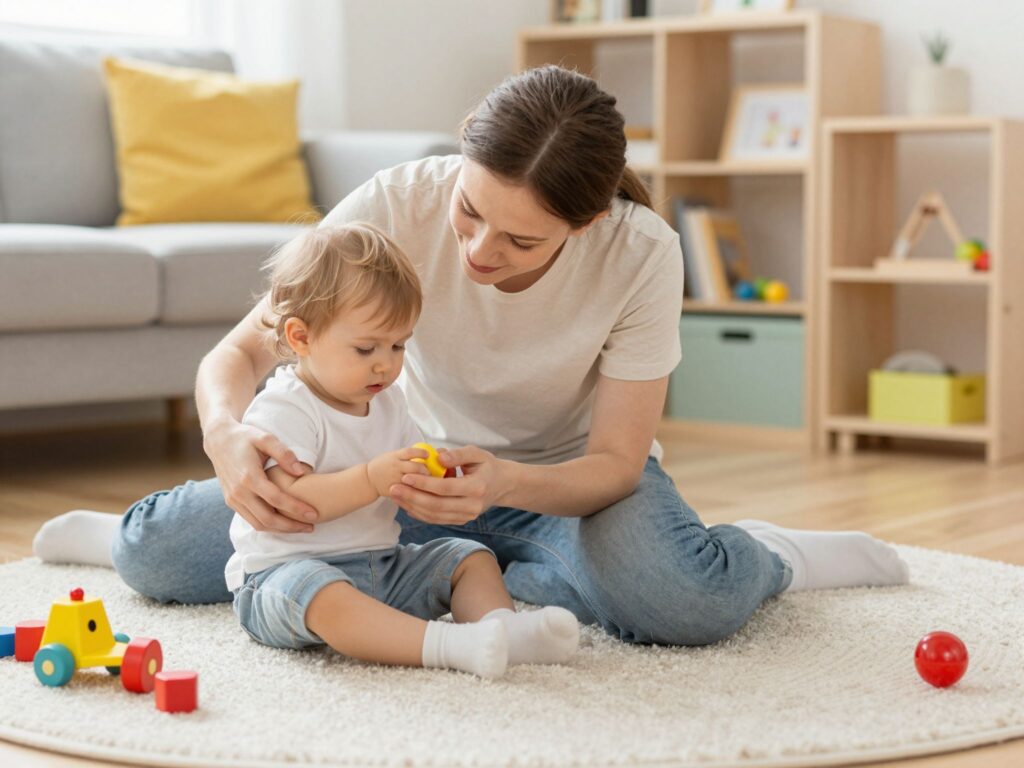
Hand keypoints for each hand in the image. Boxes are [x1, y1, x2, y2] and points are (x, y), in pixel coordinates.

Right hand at [203, 417, 318, 532]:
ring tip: (301, 527)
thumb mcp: (265, 438)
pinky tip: (284, 522)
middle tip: (311, 527)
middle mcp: (239, 492)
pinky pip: (251, 520)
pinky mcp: (231, 502)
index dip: (296, 508)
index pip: (276, 499)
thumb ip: (284, 454)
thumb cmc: (245, 437)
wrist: (218, 441)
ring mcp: (233, 499)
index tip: (313, 513)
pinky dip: (269, 525)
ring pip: (259, 524)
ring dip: (281, 529)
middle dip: (291, 526)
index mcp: (248, 476)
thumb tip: (301, 472)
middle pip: (268, 519)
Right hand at [366, 446, 430, 497]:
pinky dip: (417, 489)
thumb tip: (425, 454)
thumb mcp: (391, 456)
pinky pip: (409, 490)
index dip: (420, 452)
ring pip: (413, 479)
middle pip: (415, 467)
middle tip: (429, 471)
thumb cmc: (382, 466)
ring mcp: (395, 479)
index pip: (410, 452)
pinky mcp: (395, 489)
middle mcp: (395, 467)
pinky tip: (421, 489)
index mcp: (394, 456)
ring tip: (426, 480)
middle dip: (425, 469)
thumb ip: (405, 456)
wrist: (369, 480)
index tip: (427, 454)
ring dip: (423, 480)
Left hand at [390, 446, 509, 525]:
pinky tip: (406, 504)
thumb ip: (458, 454)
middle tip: (393, 488)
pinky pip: (437, 519)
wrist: (502, 485)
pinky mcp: (461, 520)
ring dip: (412, 506)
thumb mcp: (477, 453)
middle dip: (412, 497)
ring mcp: (467, 516)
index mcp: (477, 487)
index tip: (406, 476)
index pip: (446, 488)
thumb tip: (438, 457)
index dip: (424, 484)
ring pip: (435, 515)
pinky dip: (420, 513)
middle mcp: (473, 506)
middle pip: (437, 505)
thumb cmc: (487, 465)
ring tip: (395, 495)